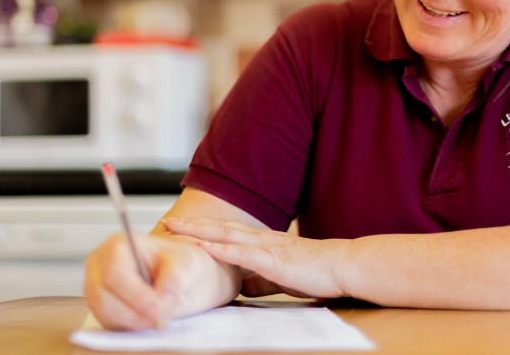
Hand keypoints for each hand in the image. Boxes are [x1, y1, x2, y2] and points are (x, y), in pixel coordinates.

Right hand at [83, 231, 237, 329]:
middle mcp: (100, 264)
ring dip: (135, 321)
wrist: (176, 276)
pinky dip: (130, 326)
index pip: (115, 273)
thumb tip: (162, 299)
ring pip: (104, 313)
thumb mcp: (185, 264)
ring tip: (159, 316)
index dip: (137, 296)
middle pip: (104, 296)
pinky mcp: (98, 306)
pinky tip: (148, 317)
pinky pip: (107, 323)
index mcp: (118, 245)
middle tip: (163, 317)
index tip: (161, 309)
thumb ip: (175, 279)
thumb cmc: (177, 264)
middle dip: (137, 313)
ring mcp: (95, 286)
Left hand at [162, 217, 351, 299]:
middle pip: (219, 227)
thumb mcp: (280, 276)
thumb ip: (259, 280)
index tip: (180, 228)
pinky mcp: (273, 259)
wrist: (342, 266)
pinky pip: (241, 252)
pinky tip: (203, 245)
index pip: (226, 232)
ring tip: (176, 228)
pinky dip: (219, 247)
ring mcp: (266, 246)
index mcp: (263, 242)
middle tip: (167, 222)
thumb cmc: (316, 271)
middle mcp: (261, 238)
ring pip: (225, 234)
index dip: (202, 229)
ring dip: (198, 230)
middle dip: (192, 224)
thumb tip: (240, 286)